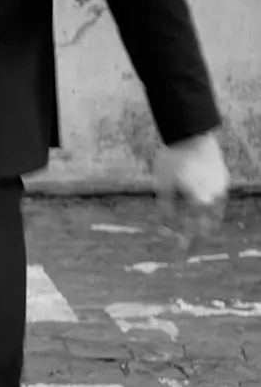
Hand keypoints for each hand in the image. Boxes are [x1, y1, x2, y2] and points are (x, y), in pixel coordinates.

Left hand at [153, 130, 229, 244]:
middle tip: (189, 247)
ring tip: (202, 233)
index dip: (184, 241)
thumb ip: (166, 206)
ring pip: (216, 212)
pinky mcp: (224, 178)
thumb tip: (166, 223)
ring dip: (207, 222)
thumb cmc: (172, 159)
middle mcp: (213, 197)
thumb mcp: (162, 184)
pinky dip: (212, 207)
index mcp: (198, 201)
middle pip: (206, 224)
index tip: (180, 251)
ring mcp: (221, 187)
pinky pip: (219, 198)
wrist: (190, 134)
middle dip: (196, 236)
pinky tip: (208, 211)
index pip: (192, 228)